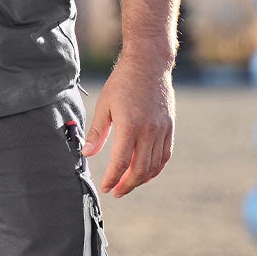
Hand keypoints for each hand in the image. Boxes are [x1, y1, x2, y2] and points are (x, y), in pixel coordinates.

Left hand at [81, 54, 174, 196]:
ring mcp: (162, 129)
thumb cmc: (122, 82)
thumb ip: (97, 133)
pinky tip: (145, 173)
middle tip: (116, 191)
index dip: (112, 178)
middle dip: (127, 185)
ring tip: (128, 184)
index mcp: (130, 126)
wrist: (149, 64)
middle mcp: (149, 130)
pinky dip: (156, 168)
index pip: (121, 162)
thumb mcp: (104, 106)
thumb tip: (87, 154)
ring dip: (140, 179)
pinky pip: (165, 155)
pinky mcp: (169, 127)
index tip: (105, 186)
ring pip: (154, 165)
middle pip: (140, 169)